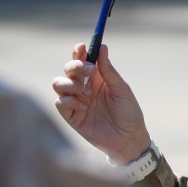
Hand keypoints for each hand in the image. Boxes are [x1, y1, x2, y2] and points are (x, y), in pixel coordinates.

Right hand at [51, 43, 150, 163]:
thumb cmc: (129, 113)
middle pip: (68, 69)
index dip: (79, 52)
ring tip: (87, 93)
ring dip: (70, 84)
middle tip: (89, 71)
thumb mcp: (121, 89)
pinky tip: (83, 106)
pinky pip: (60, 102)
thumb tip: (102, 47)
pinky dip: (69, 100)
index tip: (82, 47)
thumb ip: (109, 70)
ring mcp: (76, 101)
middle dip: (75, 66)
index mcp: (97, 78)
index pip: (83, 60)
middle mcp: (84, 87)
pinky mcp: (71, 116)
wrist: (128, 139)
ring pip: (58, 83)